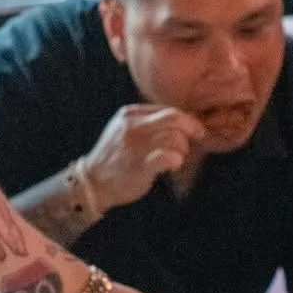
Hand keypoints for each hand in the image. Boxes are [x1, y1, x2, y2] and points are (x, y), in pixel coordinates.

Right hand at [79, 105, 207, 213]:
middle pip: (174, 118)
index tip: (194, 130)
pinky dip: (177, 160)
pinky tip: (173, 165)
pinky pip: (169, 156)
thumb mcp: (125, 130)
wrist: (93, 183)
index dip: (186, 120)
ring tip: (178, 158)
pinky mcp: (140, 165)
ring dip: (183, 149)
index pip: (167, 110)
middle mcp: (132, 126)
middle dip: (192, 128)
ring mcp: (135, 145)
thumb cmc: (115, 158)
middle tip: (198, 138)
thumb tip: (182, 121)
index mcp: (129, 114)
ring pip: (175, 138)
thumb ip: (147, 122)